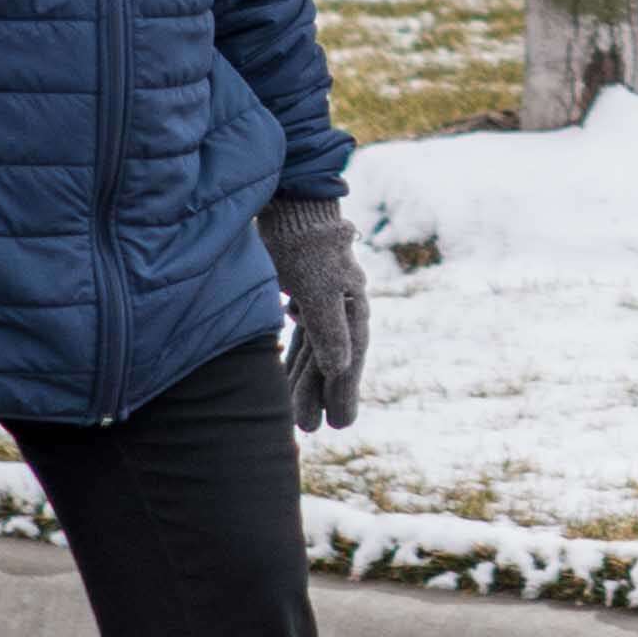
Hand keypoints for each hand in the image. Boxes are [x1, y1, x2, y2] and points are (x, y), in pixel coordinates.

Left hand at [261, 198, 366, 430]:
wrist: (292, 207)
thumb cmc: (307, 247)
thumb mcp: (319, 290)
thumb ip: (329, 330)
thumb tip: (341, 369)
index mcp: (353, 309)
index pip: (349, 360)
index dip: (344, 393)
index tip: (340, 424)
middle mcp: (342, 309)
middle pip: (331, 360)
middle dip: (319, 395)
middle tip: (308, 430)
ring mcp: (322, 303)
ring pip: (314, 352)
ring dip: (305, 382)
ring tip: (295, 416)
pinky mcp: (302, 296)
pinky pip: (301, 338)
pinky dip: (294, 360)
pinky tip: (284, 378)